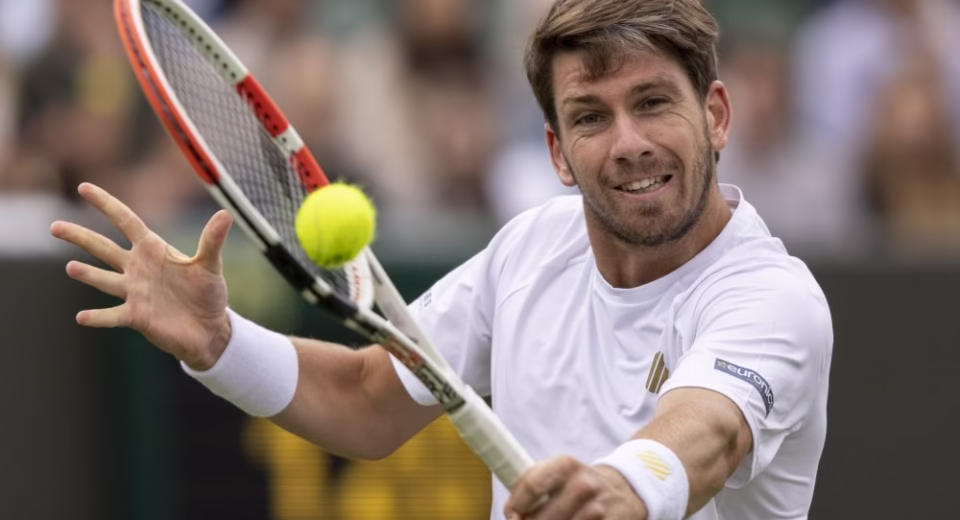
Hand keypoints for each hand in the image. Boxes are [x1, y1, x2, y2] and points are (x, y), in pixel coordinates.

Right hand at [51, 182, 232, 369]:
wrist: (209, 329)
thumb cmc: (208, 294)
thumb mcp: (210, 264)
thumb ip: (212, 240)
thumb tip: (226, 213)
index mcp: (153, 249)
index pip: (125, 220)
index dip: (106, 204)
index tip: (84, 187)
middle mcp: (138, 268)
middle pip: (103, 247)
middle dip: (80, 237)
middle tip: (54, 226)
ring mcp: (134, 292)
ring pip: (103, 279)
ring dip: (87, 274)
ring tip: (71, 268)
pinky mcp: (136, 316)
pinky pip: (112, 315)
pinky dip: (98, 317)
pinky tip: (81, 317)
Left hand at [505, 456, 646, 519]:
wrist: (624, 490)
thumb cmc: (579, 483)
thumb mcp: (557, 472)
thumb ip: (530, 485)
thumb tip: (511, 512)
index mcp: (566, 465)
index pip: (532, 485)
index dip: (516, 505)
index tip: (512, 515)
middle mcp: (584, 485)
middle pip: (543, 516)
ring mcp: (598, 509)